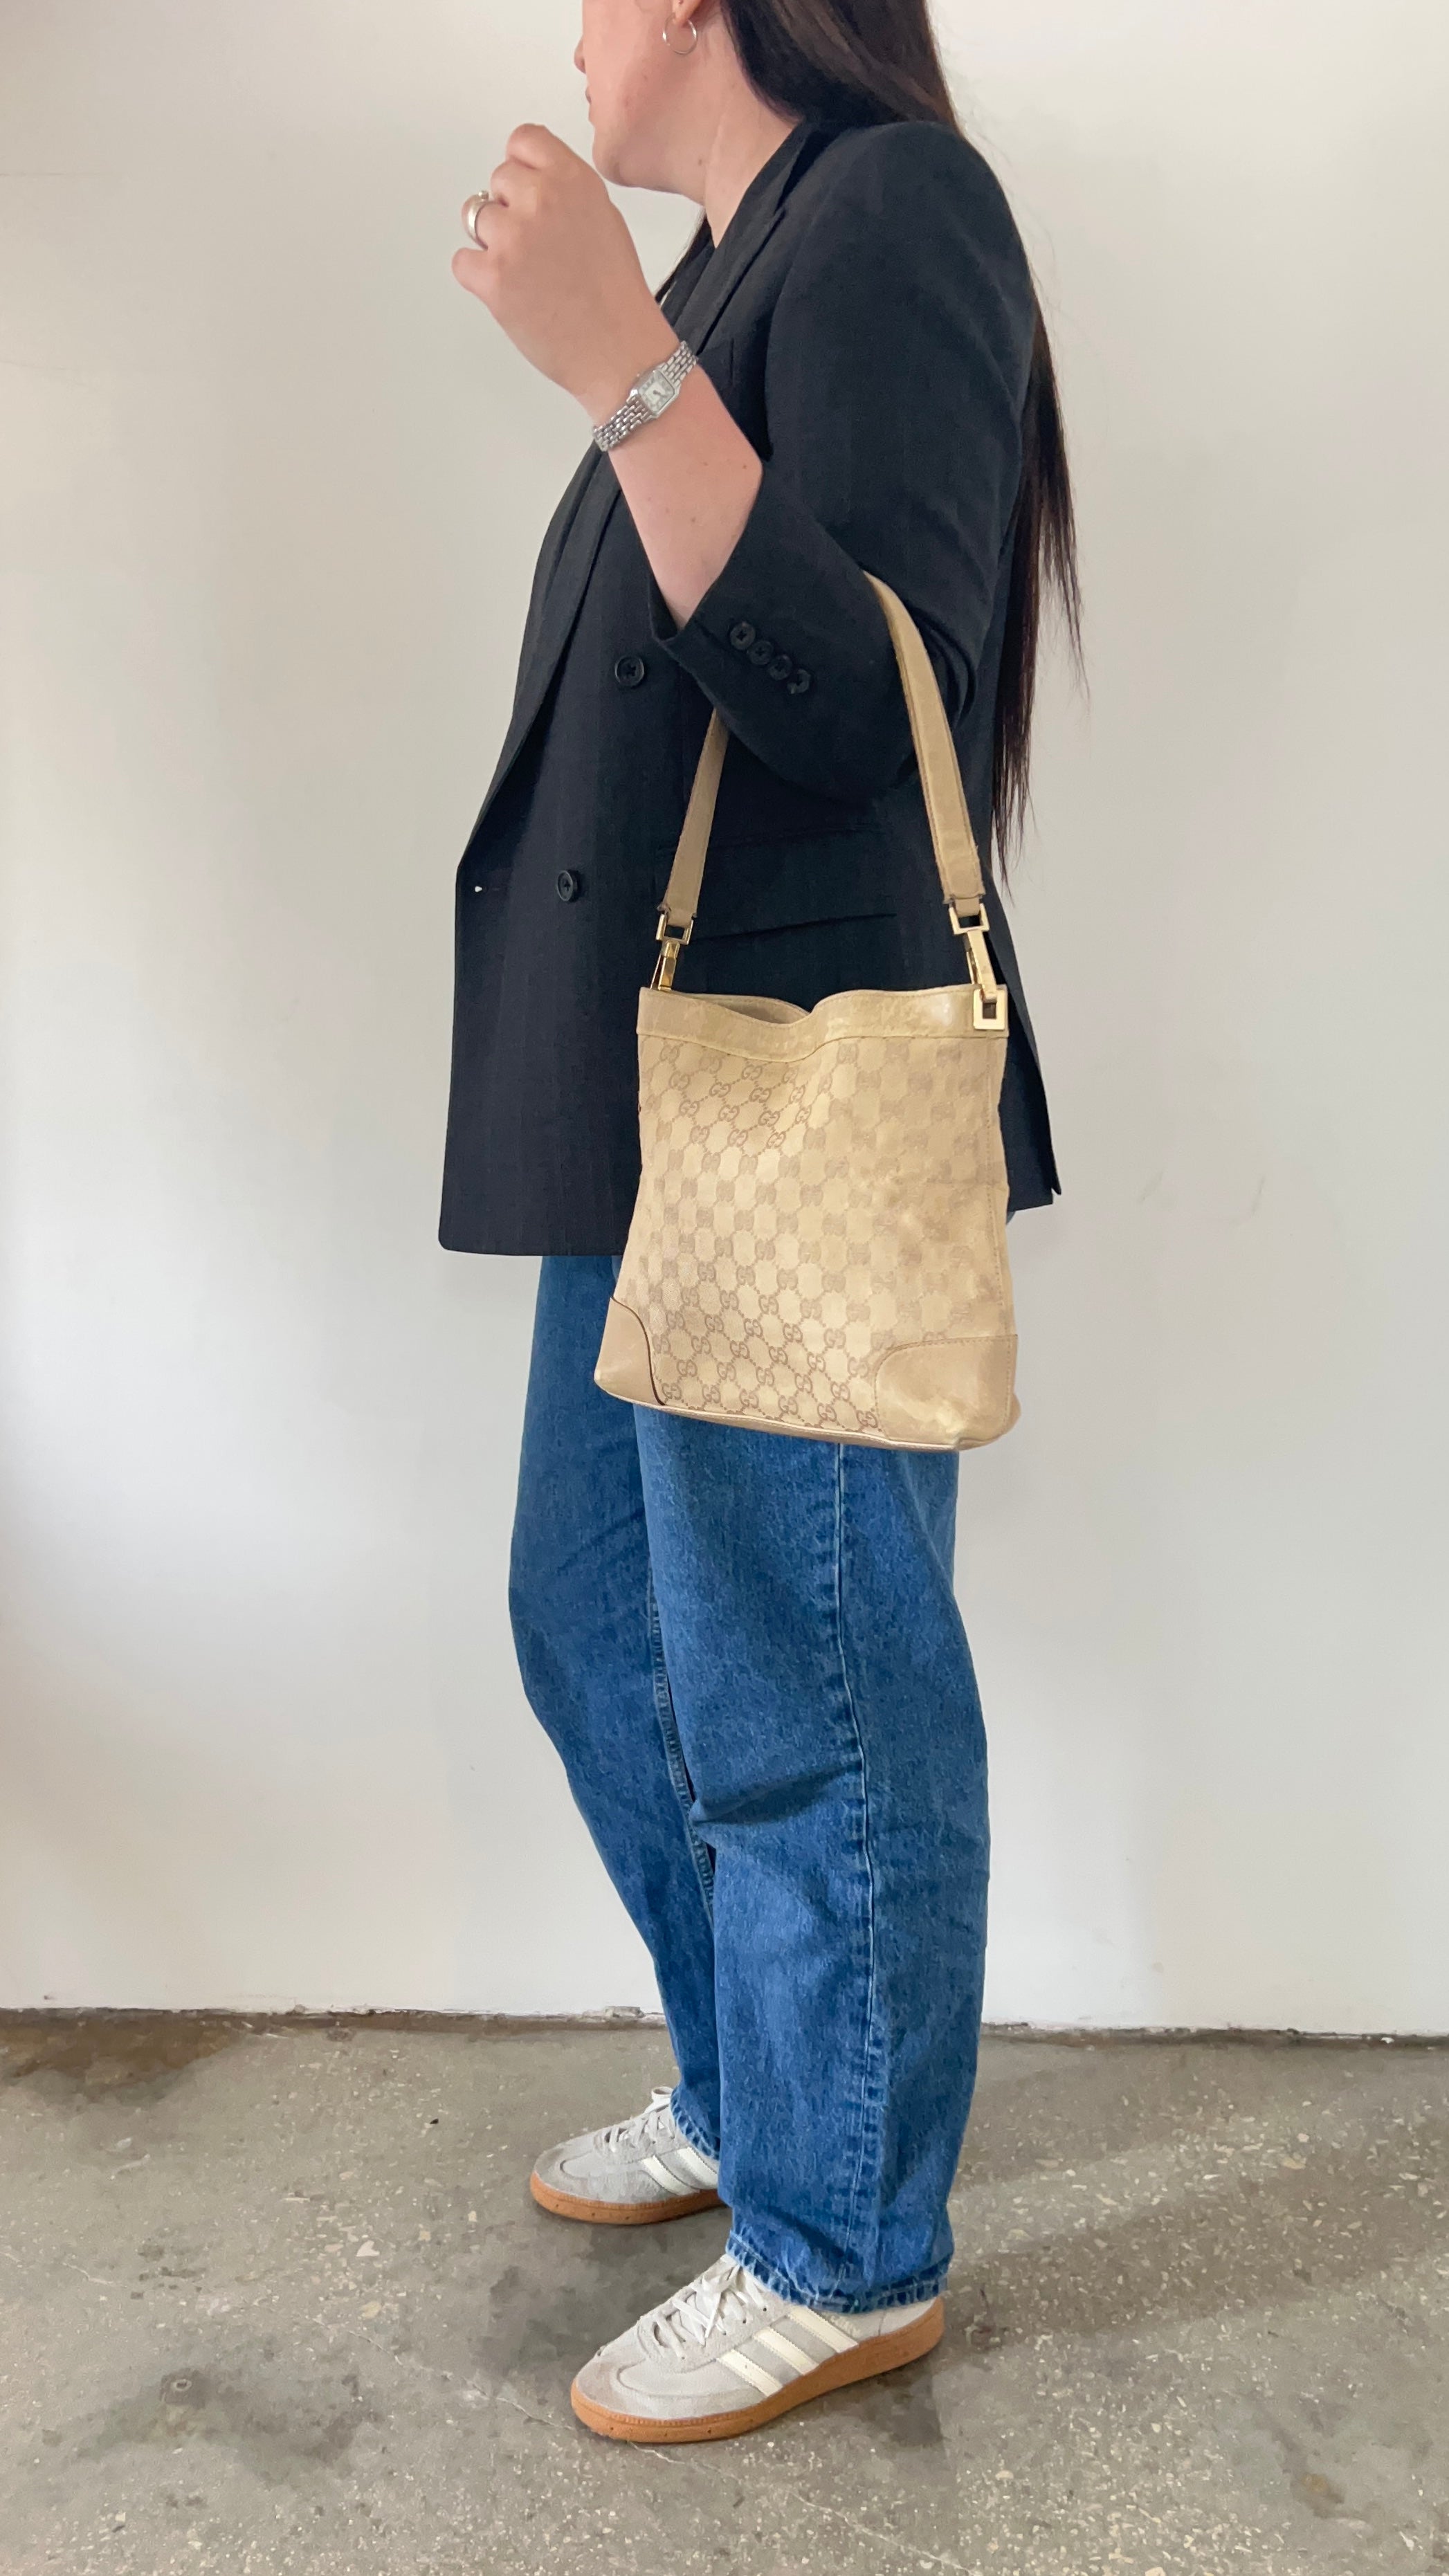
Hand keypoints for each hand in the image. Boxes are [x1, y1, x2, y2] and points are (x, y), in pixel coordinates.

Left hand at [453, 126, 677, 423]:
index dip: (522, 167)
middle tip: (535, 246)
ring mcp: (514, 238)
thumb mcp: (604, 218)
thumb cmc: (616, 295)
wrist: (618, 351)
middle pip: (498, 179)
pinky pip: (463, 261)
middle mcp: (541, 200)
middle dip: (509, 208)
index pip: (523, 140)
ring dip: (492, 242)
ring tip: (526, 272)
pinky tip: (512, 293)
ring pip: (475, 217)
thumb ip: (565, 189)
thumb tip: (531, 179)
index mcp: (573, 180)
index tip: (528, 191)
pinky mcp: (492, 276)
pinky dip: (479, 277)